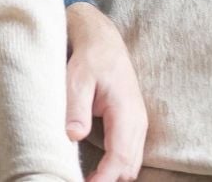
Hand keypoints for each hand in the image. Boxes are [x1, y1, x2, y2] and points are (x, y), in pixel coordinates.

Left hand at [65, 3, 146, 181]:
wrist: (104, 42)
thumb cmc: (90, 59)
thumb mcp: (77, 79)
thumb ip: (76, 107)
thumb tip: (73, 136)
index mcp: (126, 112)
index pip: (121, 157)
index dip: (105, 177)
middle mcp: (137, 122)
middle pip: (129, 166)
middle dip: (108, 180)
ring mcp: (137, 124)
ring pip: (131, 163)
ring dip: (113, 176)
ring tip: (86, 180)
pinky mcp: (131, 125)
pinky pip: (129, 154)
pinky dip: (116, 167)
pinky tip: (96, 171)